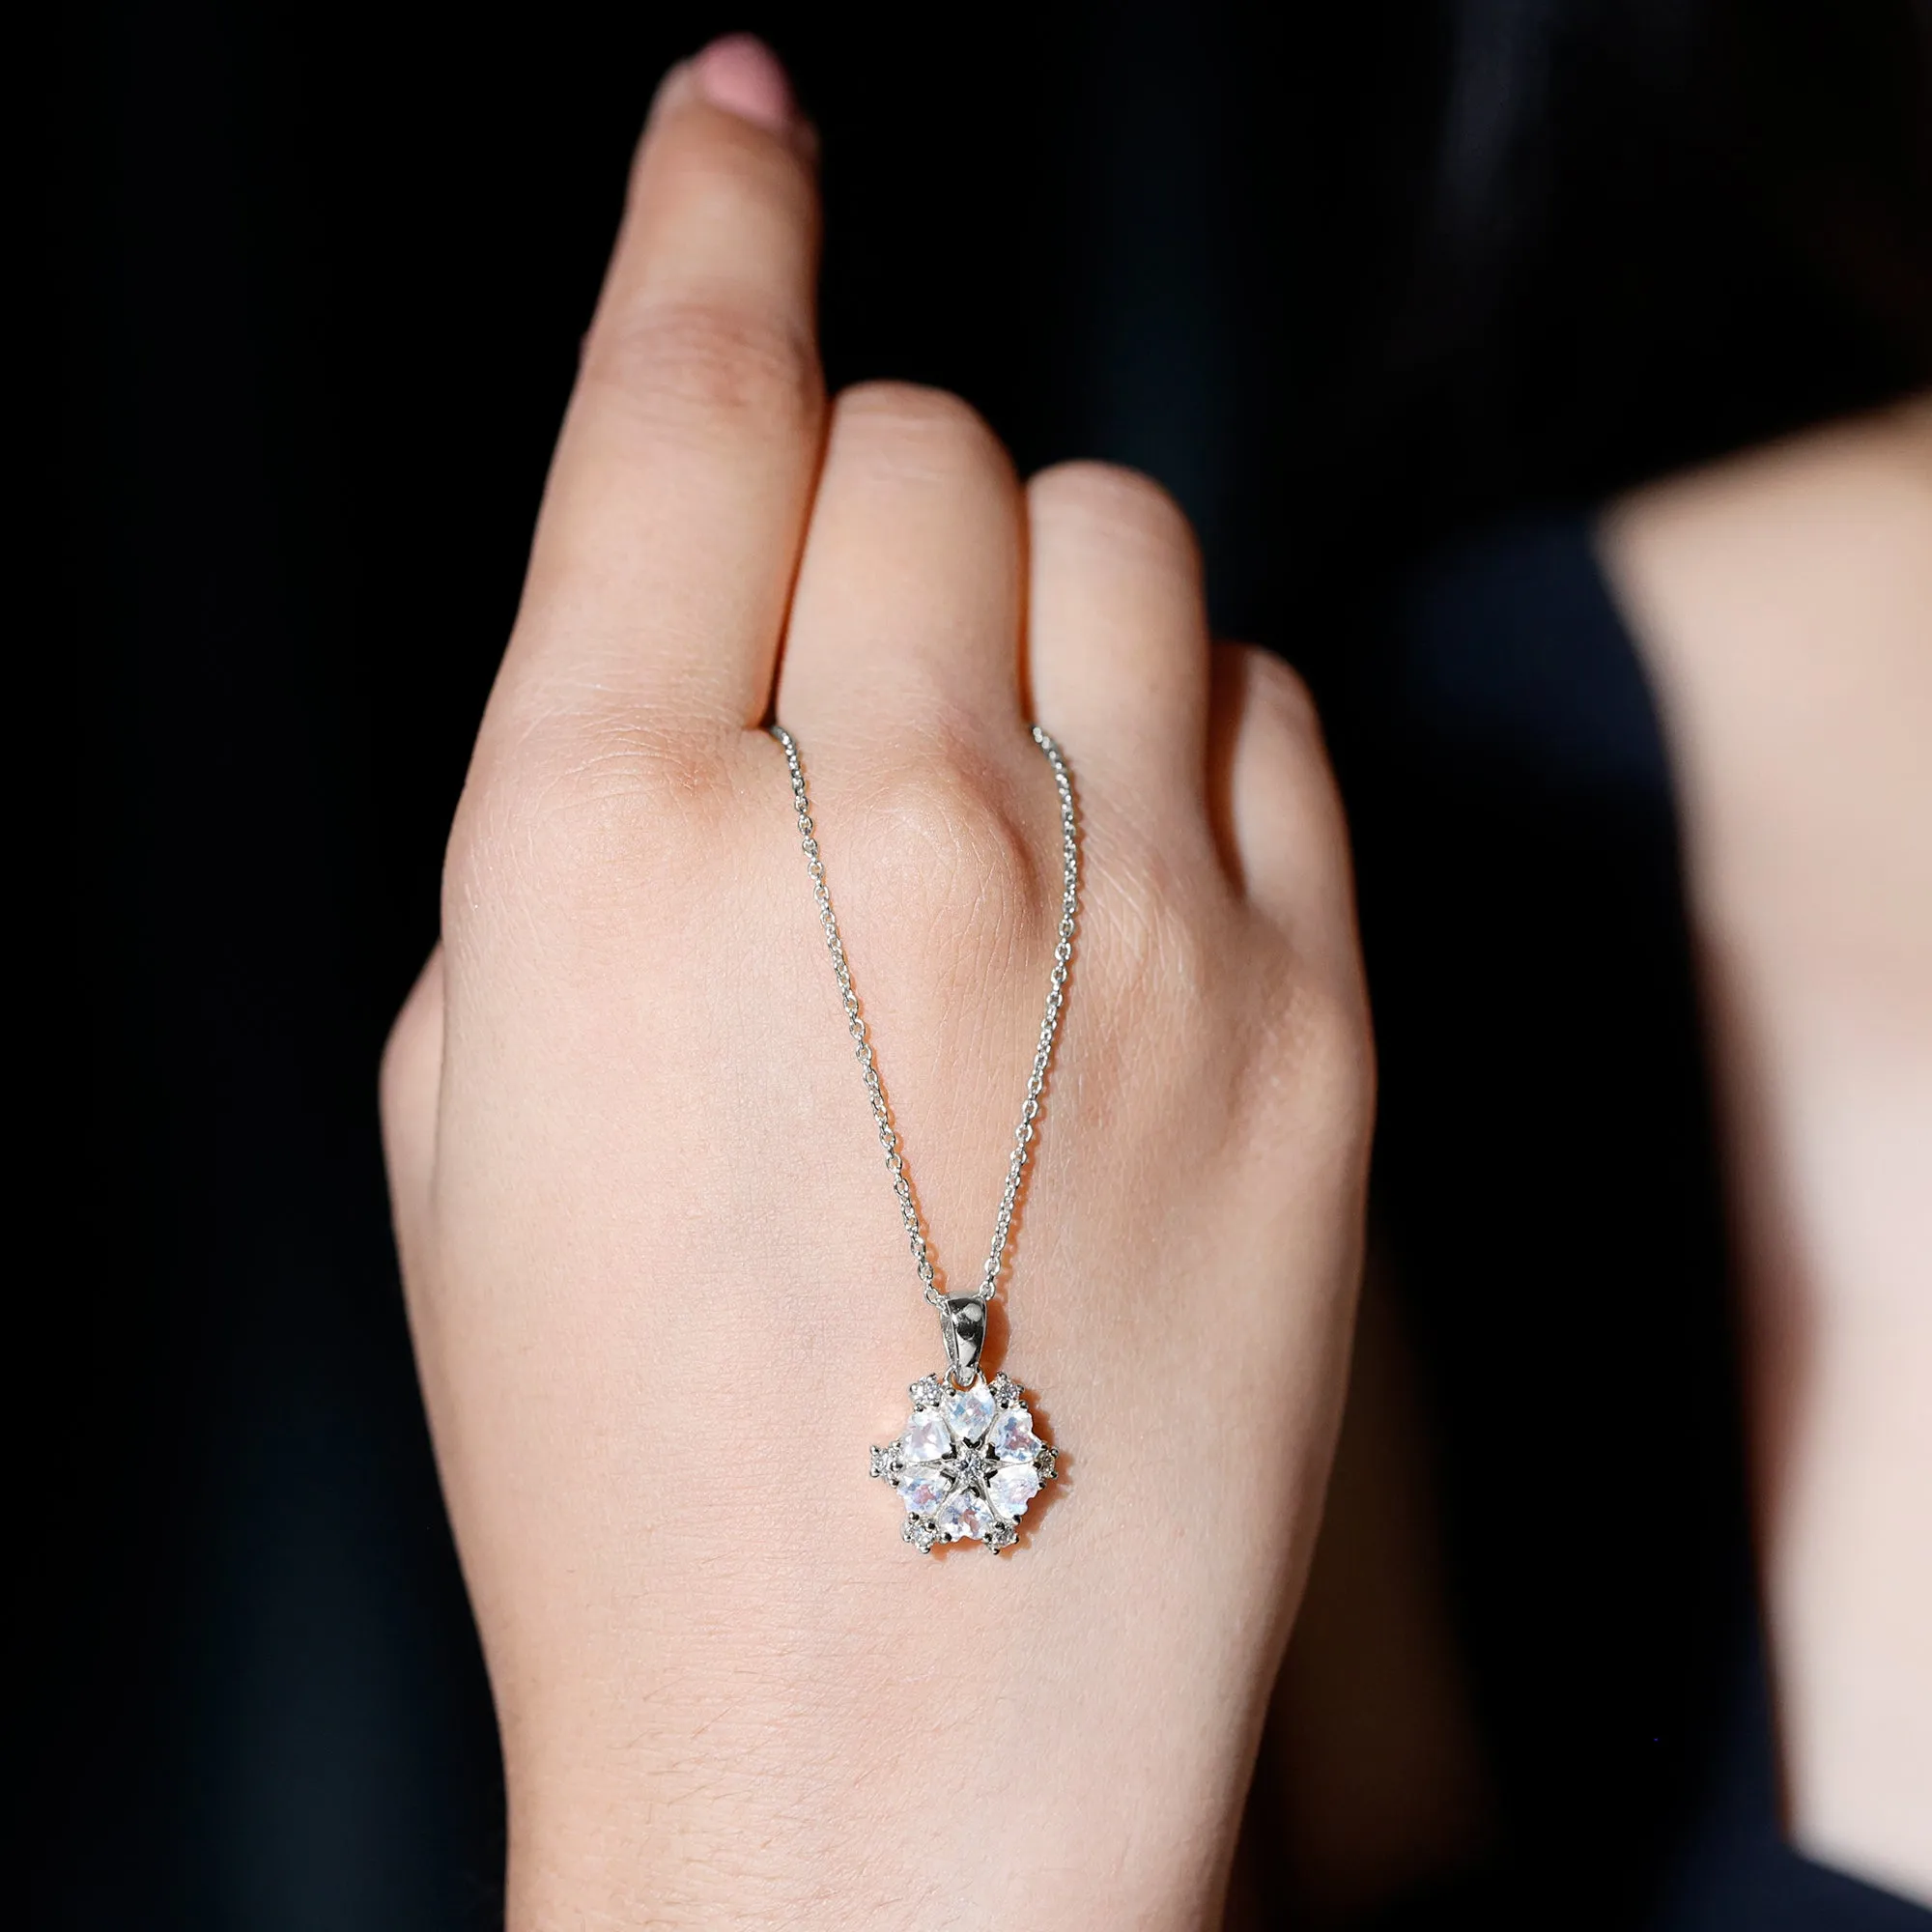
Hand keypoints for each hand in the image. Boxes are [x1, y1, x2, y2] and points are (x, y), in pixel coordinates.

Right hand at [381, 36, 1371, 1928]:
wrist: (881, 1765)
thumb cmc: (632, 1466)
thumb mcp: (476, 1101)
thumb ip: (593, 813)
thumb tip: (717, 636)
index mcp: (601, 856)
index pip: (680, 405)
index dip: (704, 212)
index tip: (733, 112)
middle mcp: (885, 845)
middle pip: (920, 445)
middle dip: (864, 516)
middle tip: (842, 690)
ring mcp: (1137, 923)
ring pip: (1118, 533)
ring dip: (1034, 607)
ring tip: (987, 802)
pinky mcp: (1315, 1018)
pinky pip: (1266, 708)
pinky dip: (1184, 741)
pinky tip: (1117, 895)